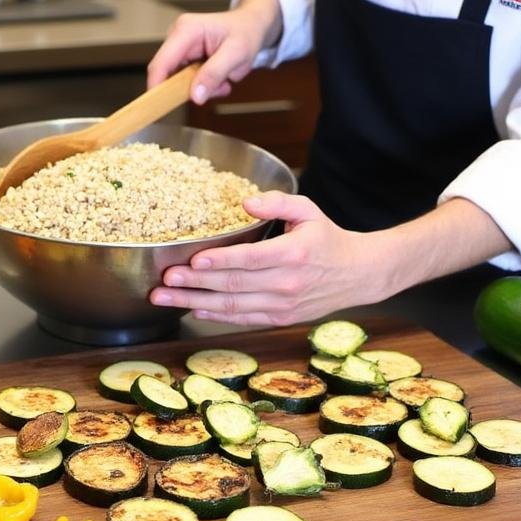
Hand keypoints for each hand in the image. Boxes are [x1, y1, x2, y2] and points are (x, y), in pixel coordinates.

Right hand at [147, 0, 282, 105]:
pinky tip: (219, 77)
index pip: (161, 63)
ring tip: (223, 80)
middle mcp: (178, 36)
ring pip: (178, 81)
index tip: (161, 107)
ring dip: (201, 87)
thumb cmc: (246, 32)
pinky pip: (186, 80)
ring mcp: (179, 47)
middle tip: (218, 87)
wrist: (252, 24)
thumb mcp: (237, 53)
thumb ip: (214, 74)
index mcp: (186, 30)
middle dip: (190, 88)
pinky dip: (203, 85)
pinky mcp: (184, 56)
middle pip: (168, 74)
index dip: (157, 86)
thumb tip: (194, 96)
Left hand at [149, 193, 390, 325]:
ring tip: (164, 299)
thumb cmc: (327, 238)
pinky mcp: (279, 318)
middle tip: (163, 282)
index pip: (249, 259)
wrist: (357, 274)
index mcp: (293, 253)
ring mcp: (282, 305)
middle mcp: (287, 283)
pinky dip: (215, 315)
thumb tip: (245, 202)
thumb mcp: (308, 210)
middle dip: (193, 284)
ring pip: (232, 306)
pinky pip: (242, 319)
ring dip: (194, 303)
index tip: (192, 261)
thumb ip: (277, 202)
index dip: (219, 261)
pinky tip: (193, 308)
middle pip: (233, 285)